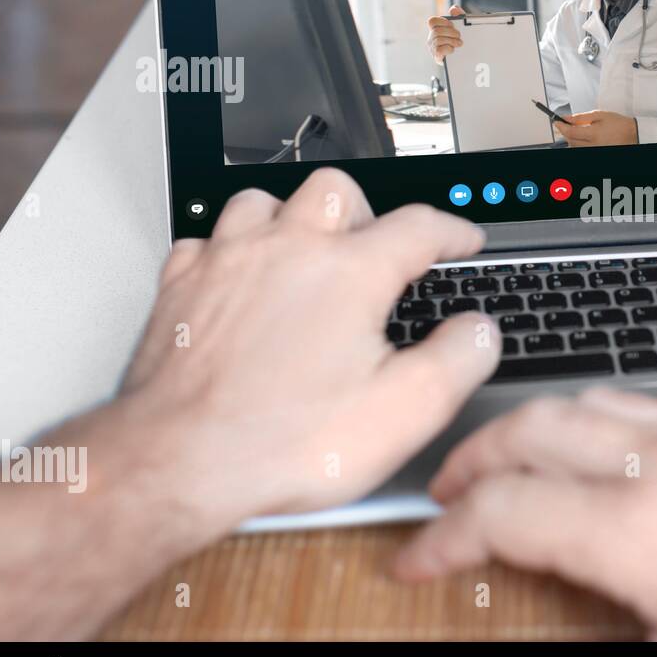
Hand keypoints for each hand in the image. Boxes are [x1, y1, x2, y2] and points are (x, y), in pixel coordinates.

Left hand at [113, 167, 499, 530]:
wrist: (178, 466)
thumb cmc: (281, 443)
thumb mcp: (405, 413)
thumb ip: (459, 359)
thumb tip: (479, 331)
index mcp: (349, 273)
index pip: (419, 226)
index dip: (452, 231)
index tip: (462, 240)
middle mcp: (286, 251)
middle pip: (337, 189)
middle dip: (367, 211)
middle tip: (377, 248)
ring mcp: (227, 264)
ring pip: (263, 201)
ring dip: (293, 220)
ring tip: (307, 253)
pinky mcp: (180, 289)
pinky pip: (206, 241)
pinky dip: (231, 251)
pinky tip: (240, 280)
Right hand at [393, 387, 656, 639]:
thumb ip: (596, 637)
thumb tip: (544, 632)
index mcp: (639, 530)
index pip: (504, 513)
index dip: (443, 537)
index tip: (417, 560)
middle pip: (531, 431)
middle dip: (471, 460)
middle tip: (444, 498)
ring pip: (584, 401)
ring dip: (529, 426)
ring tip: (502, 459)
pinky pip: (642, 401)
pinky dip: (594, 412)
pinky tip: (595, 435)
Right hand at [426, 4, 464, 62]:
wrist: (468, 55)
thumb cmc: (461, 39)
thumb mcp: (462, 26)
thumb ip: (459, 15)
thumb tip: (453, 9)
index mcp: (436, 29)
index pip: (432, 21)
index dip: (441, 21)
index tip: (452, 24)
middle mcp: (432, 38)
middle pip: (437, 31)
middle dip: (450, 32)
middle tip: (459, 36)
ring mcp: (433, 48)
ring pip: (438, 40)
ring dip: (451, 41)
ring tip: (459, 43)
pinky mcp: (437, 57)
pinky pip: (438, 50)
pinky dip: (448, 49)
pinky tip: (453, 50)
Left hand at [553, 110, 637, 145]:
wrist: (632, 133)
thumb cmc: (617, 123)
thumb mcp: (599, 115)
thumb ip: (581, 117)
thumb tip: (566, 117)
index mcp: (594, 134)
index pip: (570, 132)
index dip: (561, 126)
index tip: (557, 122)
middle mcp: (593, 145)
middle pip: (571, 141)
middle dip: (566, 133)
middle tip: (567, 125)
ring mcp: (595, 151)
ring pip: (575, 148)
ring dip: (572, 139)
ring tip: (578, 131)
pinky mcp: (597, 153)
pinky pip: (582, 150)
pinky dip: (578, 144)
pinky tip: (583, 138)